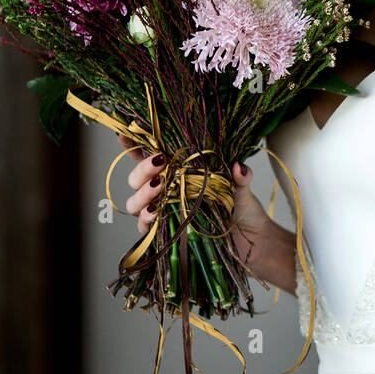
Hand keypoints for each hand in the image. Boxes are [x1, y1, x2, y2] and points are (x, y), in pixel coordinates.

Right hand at [117, 133, 275, 280]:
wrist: (252, 241)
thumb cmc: (243, 210)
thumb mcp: (241, 188)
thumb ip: (240, 176)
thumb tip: (238, 167)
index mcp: (178, 173)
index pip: (148, 157)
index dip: (132, 144)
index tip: (122, 132)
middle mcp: (166, 192)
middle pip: (136, 179)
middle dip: (143, 169)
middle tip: (161, 162)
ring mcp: (164, 214)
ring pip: (135, 204)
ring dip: (143, 193)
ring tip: (160, 185)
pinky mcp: (166, 235)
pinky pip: (145, 228)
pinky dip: (146, 219)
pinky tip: (155, 212)